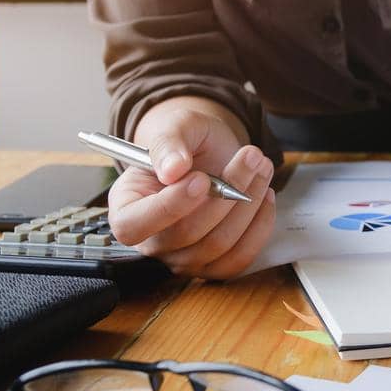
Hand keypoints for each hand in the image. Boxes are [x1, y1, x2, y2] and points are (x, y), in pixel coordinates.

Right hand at [107, 103, 275, 279]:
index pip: (134, 225)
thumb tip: (172, 169)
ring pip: (218, 244)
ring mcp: (183, 258)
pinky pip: (239, 258)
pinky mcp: (214, 265)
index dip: (169, 206)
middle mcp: (151, 241)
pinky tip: (265, 195)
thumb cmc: (187, 141)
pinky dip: (259, 227)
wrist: (212, 153)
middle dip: (225, 193)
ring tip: (261, 165)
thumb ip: (168, 143)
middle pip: (186, 234)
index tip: (202, 179)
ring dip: (249, 203)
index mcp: (125, 209)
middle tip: (251, 156)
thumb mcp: (175, 126)